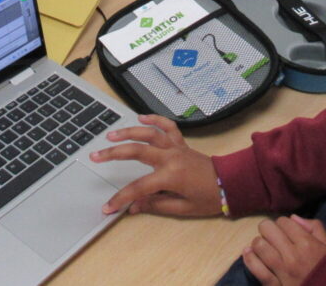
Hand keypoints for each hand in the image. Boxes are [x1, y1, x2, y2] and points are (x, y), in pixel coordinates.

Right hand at [90, 114, 221, 216]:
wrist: (230, 184)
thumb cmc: (208, 199)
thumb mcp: (181, 208)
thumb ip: (155, 205)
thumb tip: (133, 207)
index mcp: (170, 176)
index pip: (138, 188)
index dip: (121, 198)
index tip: (109, 207)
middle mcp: (170, 157)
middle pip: (136, 151)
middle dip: (113, 154)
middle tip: (95, 156)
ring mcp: (176, 147)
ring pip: (148, 134)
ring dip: (128, 132)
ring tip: (110, 135)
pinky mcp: (181, 143)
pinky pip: (167, 126)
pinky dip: (155, 118)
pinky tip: (141, 116)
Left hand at [242, 214, 325, 285]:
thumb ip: (315, 228)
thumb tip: (293, 218)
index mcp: (307, 244)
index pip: (284, 221)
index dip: (283, 224)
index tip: (286, 232)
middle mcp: (293, 255)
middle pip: (267, 229)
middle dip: (268, 230)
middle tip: (272, 237)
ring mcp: (282, 271)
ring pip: (259, 246)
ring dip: (259, 243)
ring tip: (264, 247)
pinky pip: (256, 269)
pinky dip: (249, 259)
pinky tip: (249, 253)